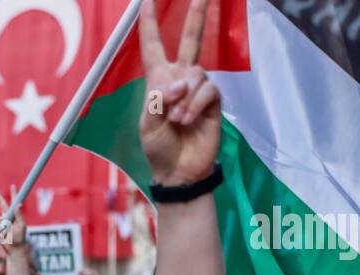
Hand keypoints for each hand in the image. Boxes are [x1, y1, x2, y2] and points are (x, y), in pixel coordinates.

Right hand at [0, 185, 26, 248]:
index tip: (13, 186)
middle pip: (0, 203)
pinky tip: (2, 238)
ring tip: (6, 234)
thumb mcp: (22, 226)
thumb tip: (19, 205)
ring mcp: (0, 223)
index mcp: (13, 215)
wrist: (14, 248)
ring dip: (0, 228)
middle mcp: (6, 217)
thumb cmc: (20, 237)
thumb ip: (19, 215)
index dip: (13, 194)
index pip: (13, 202)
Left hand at [138, 0, 222, 186]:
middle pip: (191, 39)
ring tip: (177, 120)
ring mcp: (198, 88)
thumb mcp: (147, 123)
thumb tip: (180, 83)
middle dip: (197, 15)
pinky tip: (187, 120)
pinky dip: (195, 104)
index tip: (146, 0)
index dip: (150, 23)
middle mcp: (180, 78)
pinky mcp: (214, 100)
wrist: (178, 171)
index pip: (153, 46)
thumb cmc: (159, 148)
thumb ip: (159, 99)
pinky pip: (207, 90)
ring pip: (197, 73)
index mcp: (158, 80)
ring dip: (184, 98)